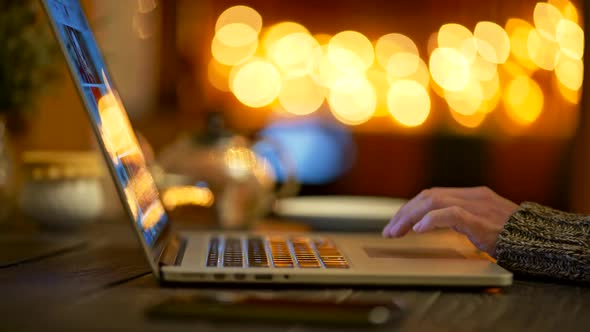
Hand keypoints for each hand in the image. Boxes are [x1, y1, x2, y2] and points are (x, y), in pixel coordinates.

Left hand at [382, 187, 518, 256]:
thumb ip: (460, 219)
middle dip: (404, 213)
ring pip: (434, 201)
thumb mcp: (483, 223)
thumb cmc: (512, 235)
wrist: (540, 239)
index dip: (410, 208)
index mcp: (471, 195)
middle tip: (389, 231)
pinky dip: (432, 219)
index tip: (396, 224)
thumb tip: (430, 224)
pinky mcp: (482, 220)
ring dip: (410, 217)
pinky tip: (419, 228)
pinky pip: (451, 214)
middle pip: (428, 196)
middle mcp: (472, 196)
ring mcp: (477, 206)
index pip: (432, 194)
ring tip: (397, 231)